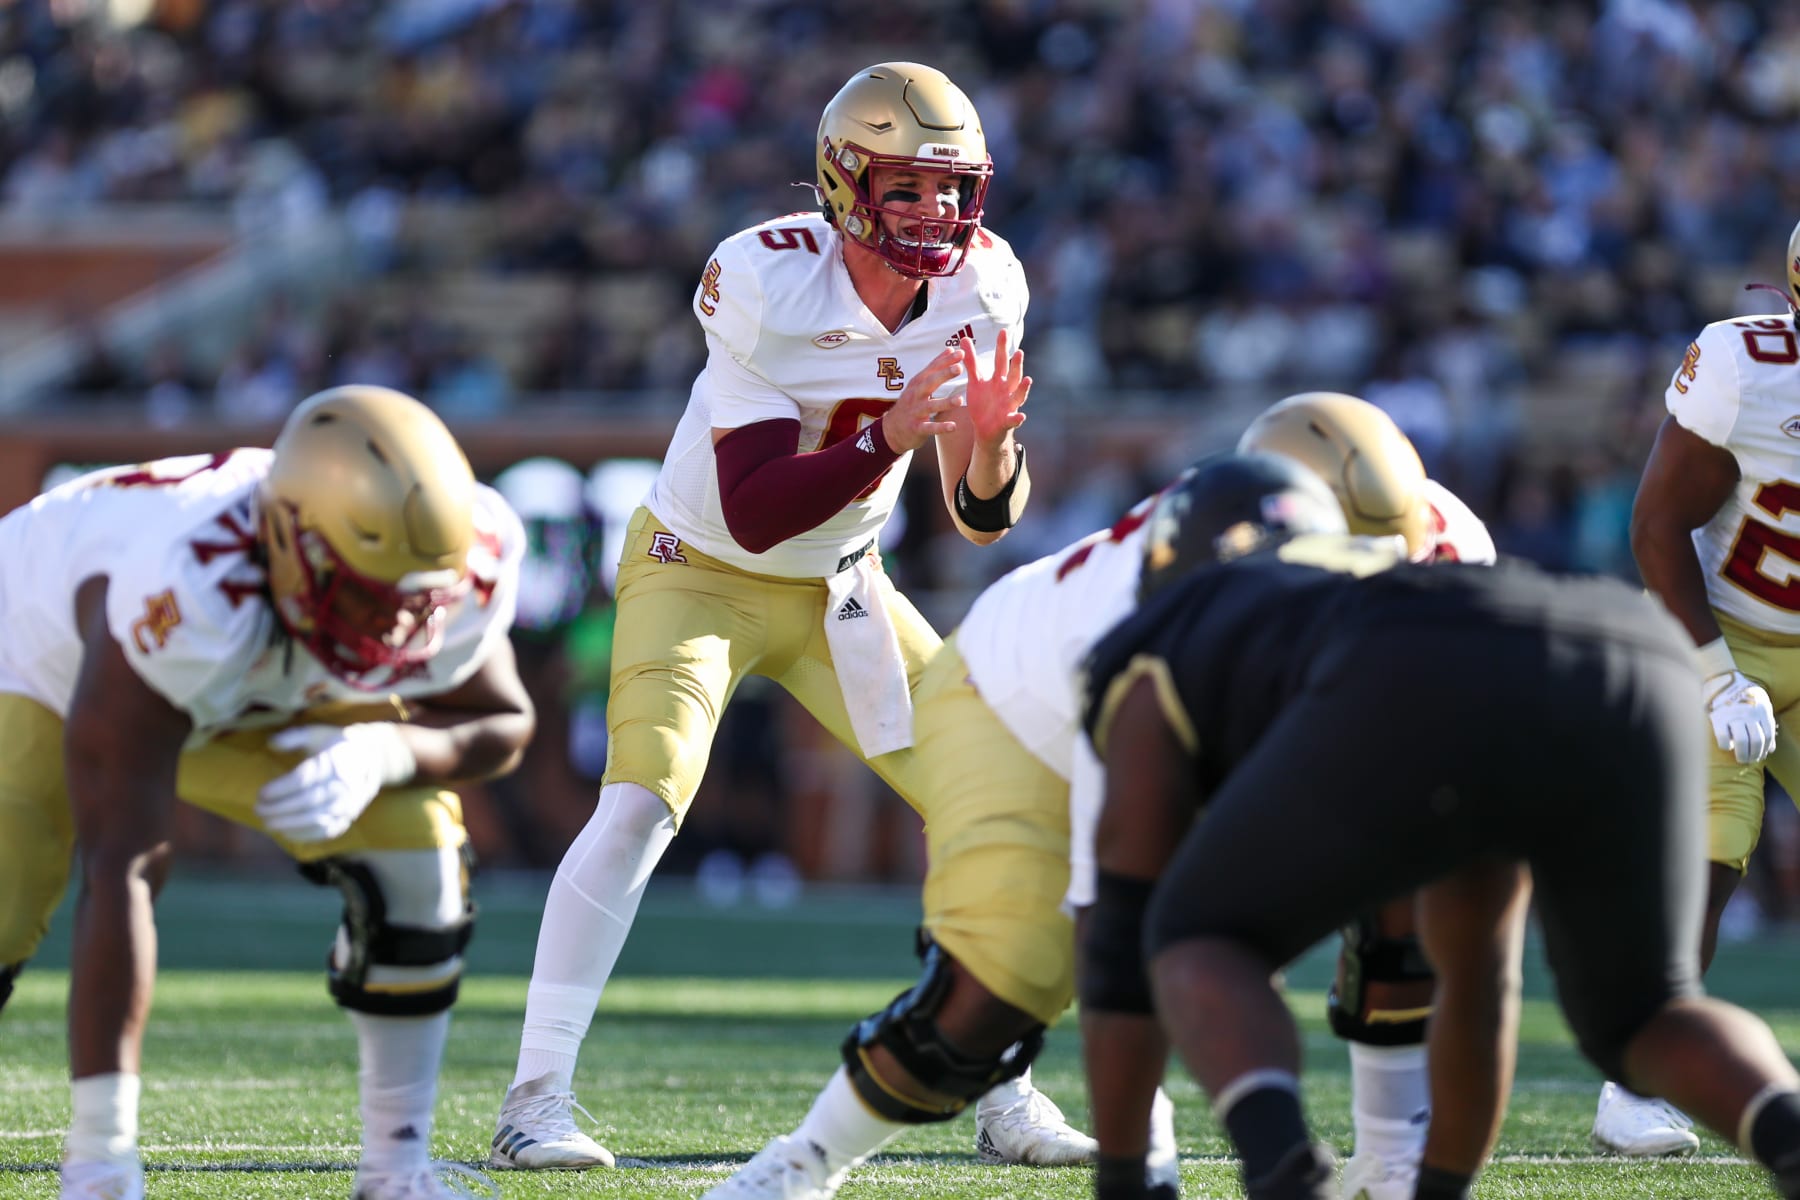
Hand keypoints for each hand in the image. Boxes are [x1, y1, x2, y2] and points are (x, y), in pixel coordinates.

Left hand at [255, 723, 417, 843]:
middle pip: (306, 802)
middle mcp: (343, 785)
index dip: (279, 789)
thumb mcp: (317, 733)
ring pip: (315, 820)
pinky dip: (304, 835)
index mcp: (334, 763)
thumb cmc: (338, 745)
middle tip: (258, 809)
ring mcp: (348, 804)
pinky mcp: (349, 818)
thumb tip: (270, 743)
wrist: (374, 758)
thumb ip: (293, 737)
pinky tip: (286, 832)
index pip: (303, 780)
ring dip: (288, 824)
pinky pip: (326, 832)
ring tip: (267, 822)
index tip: (261, 793)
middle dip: (278, 808)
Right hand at [882, 345, 965, 453]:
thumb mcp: (919, 383)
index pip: (932, 369)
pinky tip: (953, 426)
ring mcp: (915, 412)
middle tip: (959, 368)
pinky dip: (940, 427)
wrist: (892, 430)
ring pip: (930, 406)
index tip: (960, 353)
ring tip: (960, 400)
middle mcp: (915, 395)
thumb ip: (935, 367)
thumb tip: (950, 349)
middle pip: (929, 383)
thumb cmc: (911, 403)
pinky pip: (929, 428)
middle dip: (943, 375)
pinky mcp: (916, 428)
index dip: (945, 361)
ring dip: (945, 403)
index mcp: (918, 383)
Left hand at [961, 328, 1030, 449]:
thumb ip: (971, 362)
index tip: (1003, 331)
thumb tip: (963, 340)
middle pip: (1013, 375)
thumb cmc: (983, 404)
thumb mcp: (975, 382)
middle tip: (1018, 352)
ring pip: (1019, 395)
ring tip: (1028, 380)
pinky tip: (1021, 416)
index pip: (1001, 360)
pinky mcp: (1007, 422)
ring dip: (1023, 388)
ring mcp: (1009, 406)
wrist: (985, 432)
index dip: (1002, 347)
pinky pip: (1014, 420)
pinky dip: (1018, 418)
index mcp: (998, 380)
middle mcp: (1007, 390)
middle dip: (1016, 365)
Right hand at [1703, 669, 1776, 763]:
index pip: (1768, 736)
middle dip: (1754, 754)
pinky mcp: (1717, 716)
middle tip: (1749, 760)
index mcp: (1762, 710)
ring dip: (1742, 754)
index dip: (1764, 749)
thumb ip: (1765, 723)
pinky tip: (1726, 746)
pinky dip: (1725, 746)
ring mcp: (1734, 714)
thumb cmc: (1741, 693)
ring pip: (1742, 741)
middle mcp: (1750, 712)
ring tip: (1741, 759)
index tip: (1759, 756)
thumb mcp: (1759, 703)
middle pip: (1756, 741)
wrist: (1720, 678)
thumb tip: (1770, 749)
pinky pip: (1723, 738)